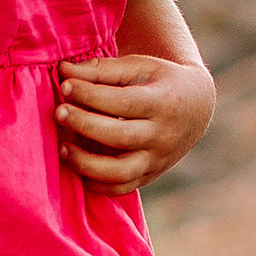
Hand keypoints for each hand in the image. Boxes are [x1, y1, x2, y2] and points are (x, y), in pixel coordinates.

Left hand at [58, 50, 215, 192]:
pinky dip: (97, 184)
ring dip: (86, 163)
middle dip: (85, 125)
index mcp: (163, 102)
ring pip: (120, 172)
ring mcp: (157, 160)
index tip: (65, 86)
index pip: (123, 102)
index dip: (90, 95)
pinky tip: (77, 166)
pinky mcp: (150, 175)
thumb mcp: (139, 67)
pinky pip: (121, 188)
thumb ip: (102, 70)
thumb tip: (64, 70)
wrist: (196, 108)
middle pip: (120, 137)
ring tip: (63, 147)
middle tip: (59, 112)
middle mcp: (162, 136)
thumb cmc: (161, 81)